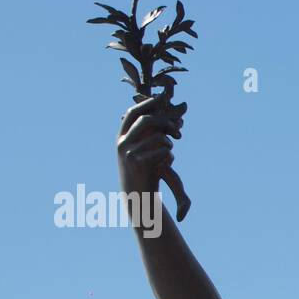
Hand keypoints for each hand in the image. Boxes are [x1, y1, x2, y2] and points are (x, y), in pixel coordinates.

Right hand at [116, 96, 190, 218]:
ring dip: (169, 145)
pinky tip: (165, 166)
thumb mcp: (142, 153)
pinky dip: (169, 157)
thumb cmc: (145, 173)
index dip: (145, 104)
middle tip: (177, 130)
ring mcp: (128, 152)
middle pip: (146, 120)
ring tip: (168, 155)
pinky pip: (163, 151)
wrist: (138, 198)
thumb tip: (169, 117)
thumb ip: (149, 137)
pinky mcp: (138, 162)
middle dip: (165, 122)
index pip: (131, 113)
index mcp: (121, 138)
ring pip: (159, 137)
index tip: (160, 100)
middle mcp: (122, 143)